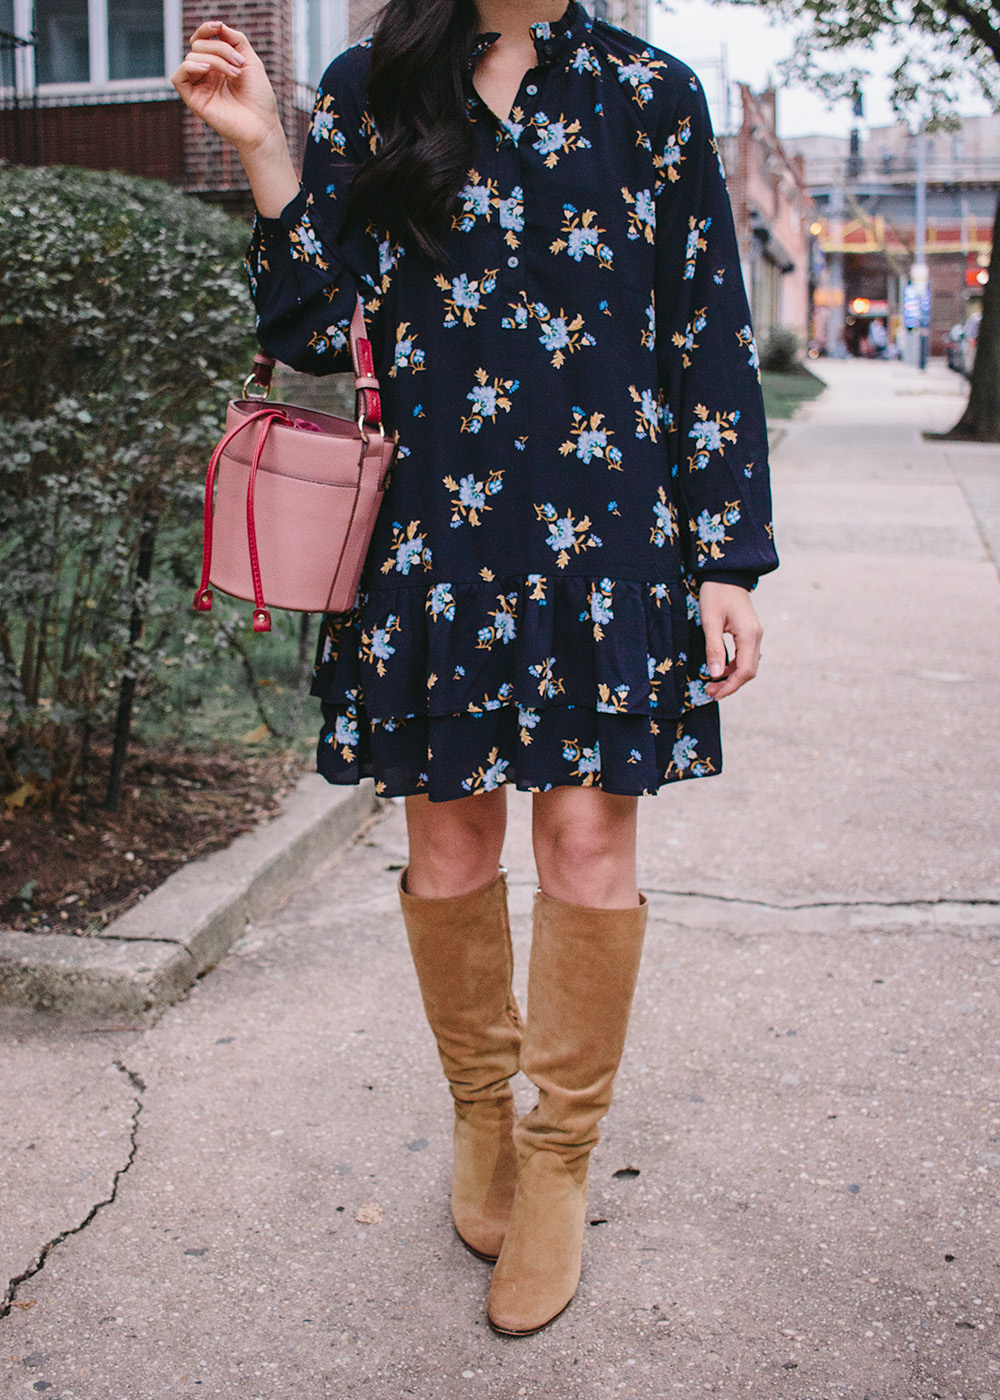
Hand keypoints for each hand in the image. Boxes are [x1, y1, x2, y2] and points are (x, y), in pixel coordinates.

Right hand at [171, 20, 280, 153]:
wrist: (262, 126)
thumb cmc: (259, 97)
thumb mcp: (250, 60)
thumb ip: (235, 40)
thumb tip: (218, 26)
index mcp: (217, 66)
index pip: (202, 40)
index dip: (206, 29)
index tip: (218, 26)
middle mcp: (206, 75)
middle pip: (199, 46)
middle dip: (220, 49)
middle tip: (239, 65)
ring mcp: (199, 87)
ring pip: (192, 57)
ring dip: (215, 59)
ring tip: (235, 74)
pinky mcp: (194, 100)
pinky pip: (178, 76)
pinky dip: (190, 67)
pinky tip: (206, 69)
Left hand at [698, 581, 762, 700]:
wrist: (725, 574)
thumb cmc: (715, 594)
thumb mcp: (710, 621)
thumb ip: (714, 648)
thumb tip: (715, 675)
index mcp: (749, 634)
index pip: (745, 670)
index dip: (730, 686)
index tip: (713, 694)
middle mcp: (756, 637)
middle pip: (748, 671)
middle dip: (730, 685)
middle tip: (710, 693)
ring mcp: (754, 635)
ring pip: (747, 665)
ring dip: (731, 678)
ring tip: (712, 685)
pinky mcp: (749, 633)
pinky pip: (744, 656)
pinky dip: (733, 667)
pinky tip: (718, 670)